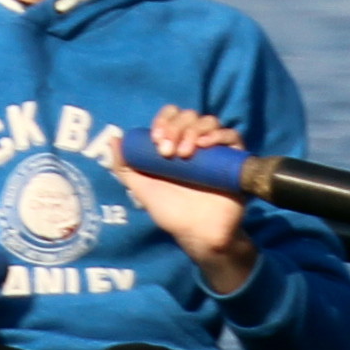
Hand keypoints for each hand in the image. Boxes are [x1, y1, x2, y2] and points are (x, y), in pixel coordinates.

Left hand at [116, 106, 260, 293]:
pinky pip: (232, 135)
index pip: (172, 116)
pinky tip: (206, 145)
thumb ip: (125, 167)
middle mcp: (196, 143)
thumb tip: (114, 140)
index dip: (164, 121)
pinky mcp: (235, 158)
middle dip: (176, 128)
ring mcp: (217, 150)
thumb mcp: (143, 188)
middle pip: (189, 116)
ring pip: (209, 121)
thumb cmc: (172, 212)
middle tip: (168, 152)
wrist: (198, 233)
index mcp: (176, 144)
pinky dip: (218, 134)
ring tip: (186, 153)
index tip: (157, 140)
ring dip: (194, 130)